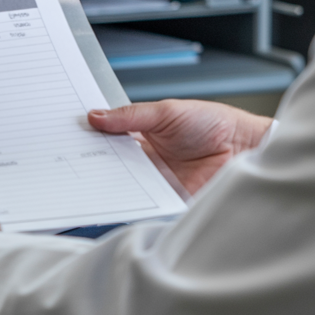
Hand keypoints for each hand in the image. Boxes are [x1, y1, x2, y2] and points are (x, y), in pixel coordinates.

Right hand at [88, 99, 272, 194]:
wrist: (245, 146)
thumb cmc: (214, 122)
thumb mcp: (166, 111)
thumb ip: (130, 115)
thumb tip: (96, 116)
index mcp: (142, 134)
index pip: (108, 137)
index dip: (90, 136)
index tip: (69, 134)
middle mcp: (146, 159)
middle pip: (110, 163)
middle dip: (91, 160)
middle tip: (71, 158)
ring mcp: (155, 180)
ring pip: (122, 184)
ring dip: (106, 181)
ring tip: (87, 177)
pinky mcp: (167, 199)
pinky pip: (142, 202)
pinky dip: (129, 201)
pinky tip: (115, 195)